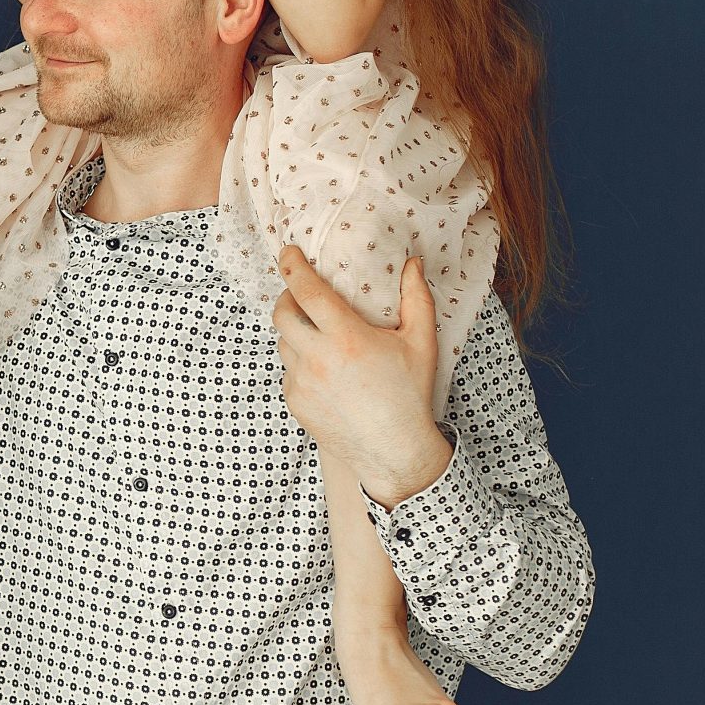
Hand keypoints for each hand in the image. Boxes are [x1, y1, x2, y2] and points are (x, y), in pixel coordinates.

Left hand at [271, 248, 452, 507]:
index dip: (291, 266)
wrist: (393, 452)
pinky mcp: (295, 401)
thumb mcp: (421, 343)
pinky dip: (300, 362)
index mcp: (346, 338)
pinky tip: (323, 368)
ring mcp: (301, 382)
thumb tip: (412, 263)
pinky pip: (288, 371)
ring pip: (284, 343)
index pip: (306, 291)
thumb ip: (416, 298)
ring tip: (317, 332)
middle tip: (301, 294)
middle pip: (282, 313)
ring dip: (294, 331)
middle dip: (287, 297)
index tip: (286, 252)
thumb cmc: (410, 394)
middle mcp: (317, 358)